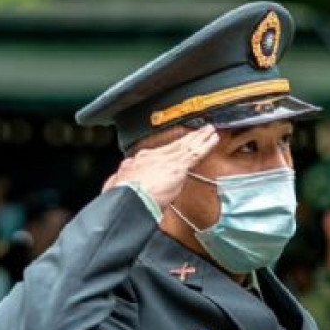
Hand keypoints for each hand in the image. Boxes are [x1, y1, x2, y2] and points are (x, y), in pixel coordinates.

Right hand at [103, 125, 218, 209]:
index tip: (179, 144)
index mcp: (139, 162)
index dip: (172, 147)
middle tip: (200, 131)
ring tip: (209, 131)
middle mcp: (153, 156)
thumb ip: (123, 182)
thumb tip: (120, 183)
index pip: (160, 152)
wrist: (126, 199)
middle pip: (175, 145)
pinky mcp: (178, 166)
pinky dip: (206, 145)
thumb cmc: (121, 198)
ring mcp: (167, 160)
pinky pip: (195, 152)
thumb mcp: (117, 187)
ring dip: (200, 138)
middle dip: (188, 138)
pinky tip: (213, 138)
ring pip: (187, 146)